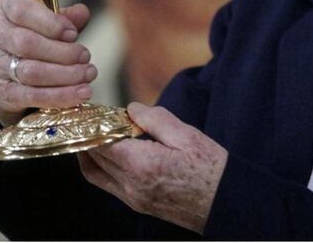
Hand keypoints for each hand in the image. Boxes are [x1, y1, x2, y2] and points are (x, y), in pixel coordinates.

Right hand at [0, 0, 96, 125]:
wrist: (6, 69)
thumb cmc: (33, 35)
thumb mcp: (47, 19)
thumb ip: (65, 15)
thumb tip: (81, 13)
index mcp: (6, 8)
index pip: (21, 11)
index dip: (51, 22)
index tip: (73, 33)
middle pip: (28, 44)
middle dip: (63, 52)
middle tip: (85, 56)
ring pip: (31, 72)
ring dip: (65, 75)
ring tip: (88, 74)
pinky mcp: (2, 92)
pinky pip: (32, 95)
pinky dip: (60, 96)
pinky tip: (80, 93)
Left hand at [78, 103, 227, 233]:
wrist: (223, 202)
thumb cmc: (210, 168)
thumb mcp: (186, 135)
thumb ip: (155, 119)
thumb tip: (131, 109)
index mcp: (142, 165)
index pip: (102, 142)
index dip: (94, 124)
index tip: (93, 109)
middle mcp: (131, 185)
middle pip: (94, 158)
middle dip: (88, 135)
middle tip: (91, 116)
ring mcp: (132, 198)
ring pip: (96, 174)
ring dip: (90, 152)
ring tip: (94, 132)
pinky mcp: (137, 203)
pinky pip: (107, 183)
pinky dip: (101, 165)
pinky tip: (109, 151)